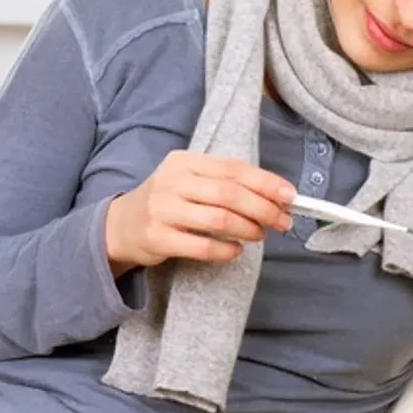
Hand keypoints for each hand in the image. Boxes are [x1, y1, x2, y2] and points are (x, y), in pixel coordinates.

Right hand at [105, 151, 296, 274]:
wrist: (121, 225)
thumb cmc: (168, 202)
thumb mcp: (189, 181)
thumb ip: (226, 183)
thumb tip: (276, 195)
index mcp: (184, 161)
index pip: (234, 168)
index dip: (266, 182)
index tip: (290, 196)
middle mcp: (172, 181)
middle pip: (229, 194)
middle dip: (263, 208)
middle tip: (282, 221)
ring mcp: (163, 210)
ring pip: (219, 219)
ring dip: (248, 228)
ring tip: (260, 234)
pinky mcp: (158, 237)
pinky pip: (202, 246)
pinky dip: (226, 249)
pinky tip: (236, 250)